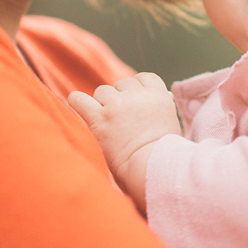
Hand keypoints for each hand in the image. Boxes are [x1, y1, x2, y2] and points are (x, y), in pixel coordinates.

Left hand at [68, 72, 181, 212]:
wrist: (152, 168)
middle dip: (121, 99)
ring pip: (102, 91)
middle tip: (121, 120)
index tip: (135, 101)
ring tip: (107, 123)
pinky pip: (80, 99)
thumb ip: (159, 110)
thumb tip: (150, 106)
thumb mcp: (171, 126)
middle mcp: (137, 95)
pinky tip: (77, 104)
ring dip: (103, 104)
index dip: (137, 88)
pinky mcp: (100, 118)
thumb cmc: (164, 155)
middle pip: (122, 84)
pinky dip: (77, 101)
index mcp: (158, 96)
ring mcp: (117, 105)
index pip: (143, 78)